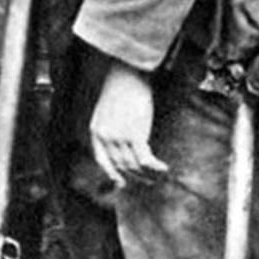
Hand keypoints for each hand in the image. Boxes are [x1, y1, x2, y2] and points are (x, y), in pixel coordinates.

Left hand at [89, 61, 167, 188]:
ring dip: (147, 174)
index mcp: (95, 131)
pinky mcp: (135, 135)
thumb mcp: (108, 111)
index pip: (102, 161)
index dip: (112, 175)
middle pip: (121, 166)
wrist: (128, 74)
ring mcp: (119, 137)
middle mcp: (105, 137)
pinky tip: (163, 168)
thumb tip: (124, 147)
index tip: (122, 184)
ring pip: (134, 165)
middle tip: (149, 181)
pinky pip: (145, 160)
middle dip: (136, 176)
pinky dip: (155, 168)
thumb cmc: (121, 89)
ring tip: (158, 175)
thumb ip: (111, 129)